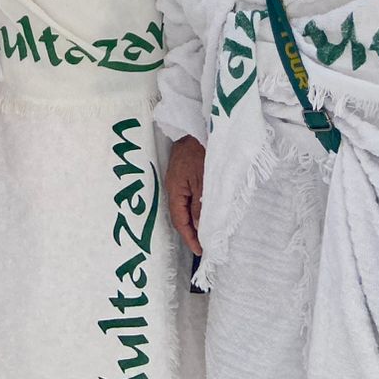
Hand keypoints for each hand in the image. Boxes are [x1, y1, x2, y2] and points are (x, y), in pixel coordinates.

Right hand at [166, 134, 204, 256]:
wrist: (195, 127)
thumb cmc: (199, 152)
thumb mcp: (202, 180)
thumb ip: (199, 204)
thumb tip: (198, 227)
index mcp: (175, 190)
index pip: (180, 221)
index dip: (189, 237)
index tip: (200, 251)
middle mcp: (173, 187)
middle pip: (179, 215)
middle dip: (190, 232)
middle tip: (203, 246)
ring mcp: (177, 180)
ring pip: (183, 207)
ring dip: (193, 221)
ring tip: (204, 234)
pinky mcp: (183, 174)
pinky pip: (187, 197)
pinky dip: (194, 208)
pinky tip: (202, 212)